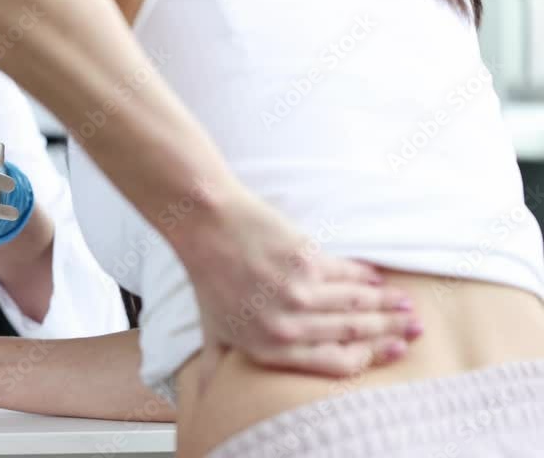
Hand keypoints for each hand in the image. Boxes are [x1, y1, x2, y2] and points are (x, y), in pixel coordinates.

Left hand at [181, 188, 422, 376]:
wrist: (208, 227)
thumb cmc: (209, 279)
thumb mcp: (212, 329)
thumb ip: (216, 362)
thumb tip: (205, 393)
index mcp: (269, 348)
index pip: (336, 363)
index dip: (371, 358)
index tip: (393, 350)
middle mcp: (288, 326)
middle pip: (355, 333)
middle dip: (391, 331)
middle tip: (415, 328)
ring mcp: (299, 294)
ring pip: (359, 303)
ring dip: (388, 304)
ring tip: (407, 305)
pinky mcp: (307, 261)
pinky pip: (348, 273)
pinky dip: (366, 276)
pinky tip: (378, 278)